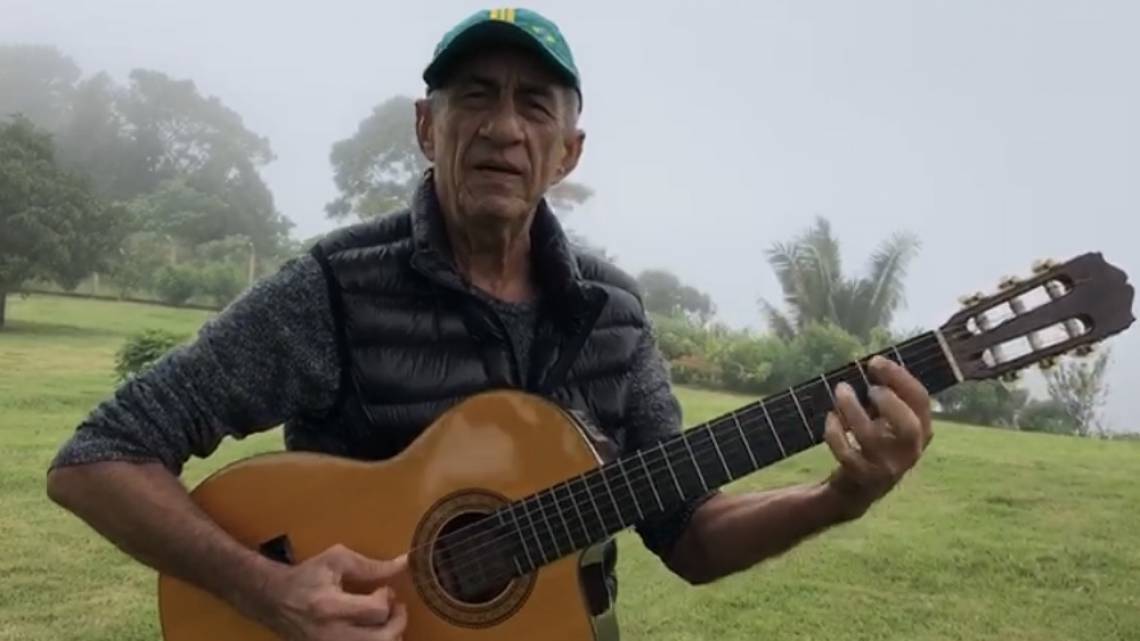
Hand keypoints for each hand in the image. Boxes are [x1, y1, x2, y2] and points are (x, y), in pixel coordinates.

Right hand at [261, 544, 408, 640]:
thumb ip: (370, 565)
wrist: (274, 599)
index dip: (388, 599)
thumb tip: (404, 563)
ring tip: (386, 622)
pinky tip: (373, 632)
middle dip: (397, 622)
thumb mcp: (336, 560)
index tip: (385, 590)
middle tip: (396, 608)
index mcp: (331, 607)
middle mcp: (331, 634)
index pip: (375, 611)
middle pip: (381, 640)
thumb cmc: (307, 576)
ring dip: (389, 637)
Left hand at [822, 355, 932, 519]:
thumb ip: (885, 396)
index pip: (921, 401)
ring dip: (852, 409)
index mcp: (921, 431)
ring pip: (871, 437)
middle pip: (908, 427)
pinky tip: (831, 418)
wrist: (857, 489)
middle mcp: (910, 451)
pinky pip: (847, 454)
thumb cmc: (872, 443)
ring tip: (841, 391)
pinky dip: (835, 432)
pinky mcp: (864, 478)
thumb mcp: (885, 420)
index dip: (899, 377)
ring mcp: (888, 468)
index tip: (875, 361)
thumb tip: (872, 364)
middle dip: (888, 402)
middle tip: (869, 388)